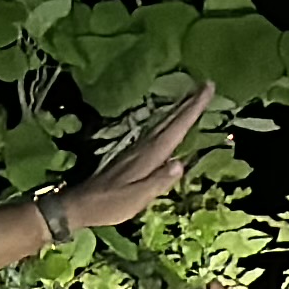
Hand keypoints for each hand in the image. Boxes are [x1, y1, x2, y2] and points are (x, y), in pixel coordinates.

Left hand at [60, 81, 217, 230]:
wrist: (81, 203)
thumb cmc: (110, 204)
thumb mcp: (136, 198)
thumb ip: (158, 181)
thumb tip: (180, 164)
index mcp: (149, 157)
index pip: (176, 129)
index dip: (193, 109)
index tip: (207, 89)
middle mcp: (144, 148)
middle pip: (171, 120)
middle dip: (189, 102)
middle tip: (206, 84)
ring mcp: (137, 149)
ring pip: (163, 123)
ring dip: (179, 108)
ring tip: (193, 95)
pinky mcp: (132, 154)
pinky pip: (156, 131)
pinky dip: (167, 121)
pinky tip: (169, 121)